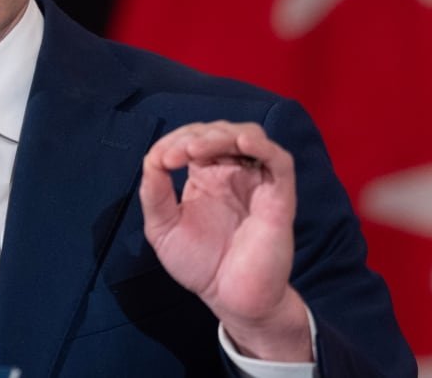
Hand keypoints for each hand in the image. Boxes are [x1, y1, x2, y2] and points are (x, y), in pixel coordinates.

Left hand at [139, 121, 311, 360]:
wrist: (230, 300)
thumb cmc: (200, 265)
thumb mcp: (162, 228)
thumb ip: (154, 193)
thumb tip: (152, 158)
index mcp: (207, 176)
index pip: (195, 139)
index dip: (175, 140)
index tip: (161, 161)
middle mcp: (234, 174)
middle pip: (221, 131)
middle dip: (195, 135)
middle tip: (175, 155)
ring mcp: (257, 183)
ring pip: (249, 137)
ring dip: (221, 135)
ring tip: (196, 149)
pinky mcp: (279, 198)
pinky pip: (280, 162)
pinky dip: (263, 147)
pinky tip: (242, 143)